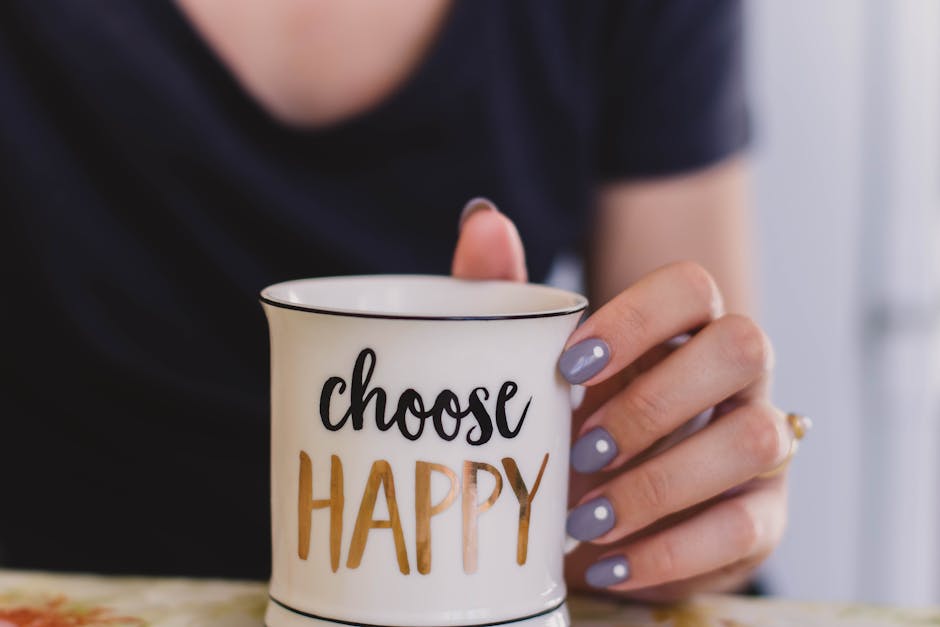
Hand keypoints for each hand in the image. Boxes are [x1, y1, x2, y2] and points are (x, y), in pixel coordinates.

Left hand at [451, 198, 789, 601]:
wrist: (600, 518)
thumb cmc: (569, 424)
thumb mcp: (529, 367)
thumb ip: (504, 295)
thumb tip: (483, 218)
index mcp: (681, 328)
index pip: (692, 287)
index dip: (638, 317)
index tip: (569, 365)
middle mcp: (736, 376)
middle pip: (743, 346)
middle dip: (654, 402)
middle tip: (580, 449)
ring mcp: (760, 444)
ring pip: (754, 439)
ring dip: (660, 482)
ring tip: (586, 519)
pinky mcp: (762, 516)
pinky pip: (744, 528)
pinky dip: (670, 551)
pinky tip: (610, 562)